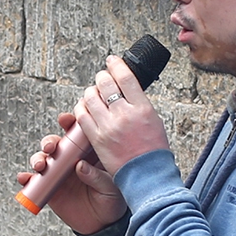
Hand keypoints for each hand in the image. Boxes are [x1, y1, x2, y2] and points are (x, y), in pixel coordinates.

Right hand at [16, 118, 126, 234]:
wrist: (102, 225)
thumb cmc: (112, 201)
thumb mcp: (112, 187)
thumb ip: (97, 176)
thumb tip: (80, 166)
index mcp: (88, 153)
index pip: (77, 133)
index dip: (69, 123)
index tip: (65, 120)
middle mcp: (70, 160)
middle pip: (55, 143)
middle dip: (49, 141)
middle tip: (51, 147)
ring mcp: (58, 173)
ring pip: (42, 158)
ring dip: (37, 158)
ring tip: (40, 165)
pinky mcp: (48, 188)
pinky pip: (33, 180)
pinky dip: (26, 178)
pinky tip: (24, 178)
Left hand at [76, 55, 167, 174]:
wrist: (147, 175)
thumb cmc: (153, 150)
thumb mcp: (154, 120)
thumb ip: (139, 104)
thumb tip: (127, 90)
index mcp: (143, 108)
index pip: (126, 77)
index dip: (116, 64)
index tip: (112, 60)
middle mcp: (125, 115)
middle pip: (105, 84)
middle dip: (101, 78)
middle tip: (102, 79)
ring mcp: (109, 127)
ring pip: (91, 98)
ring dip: (90, 92)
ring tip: (94, 94)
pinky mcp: (97, 139)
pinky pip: (82, 117)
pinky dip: (81, 108)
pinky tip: (85, 108)